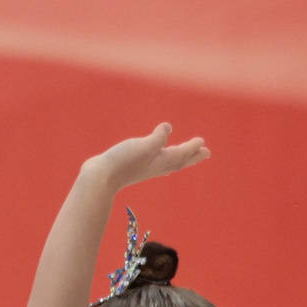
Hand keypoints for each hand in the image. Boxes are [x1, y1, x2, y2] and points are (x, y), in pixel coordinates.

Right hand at [82, 122, 209, 191]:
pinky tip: (155, 160)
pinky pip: (155, 164)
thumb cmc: (121, 162)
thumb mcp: (141, 146)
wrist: (100, 179)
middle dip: (191, 157)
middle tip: (205, 153)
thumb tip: (167, 127)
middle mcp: (155, 167)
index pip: (180, 153)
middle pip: (178, 161)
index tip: (202, 142)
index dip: (192, 147)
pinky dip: (161, 161)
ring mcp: (144, 168)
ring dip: (179, 159)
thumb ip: (157, 138)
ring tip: (185, 158)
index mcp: (160, 161)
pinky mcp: (133, 168)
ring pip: (167, 164)